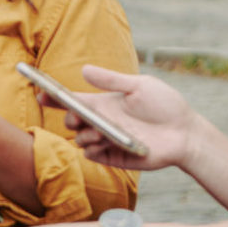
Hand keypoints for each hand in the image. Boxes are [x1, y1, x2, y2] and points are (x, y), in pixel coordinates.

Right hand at [41, 65, 194, 169]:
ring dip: (83, 135)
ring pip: (79, 139)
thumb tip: (83, 69)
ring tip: (99, 132)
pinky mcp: (113, 156)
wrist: (185, 133)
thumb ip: (111, 80)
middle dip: (69, 119)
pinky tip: (104, 143)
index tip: (41, 94)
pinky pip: (91, 155)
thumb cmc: (166, 106)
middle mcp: (102, 122)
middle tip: (79, 117)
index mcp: (104, 104)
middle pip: (71, 121)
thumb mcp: (139, 86)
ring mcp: (106, 140)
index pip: (72, 101)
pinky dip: (92, 149)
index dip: (54, 98)